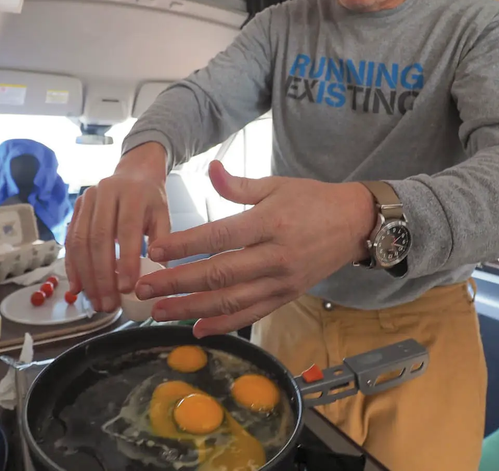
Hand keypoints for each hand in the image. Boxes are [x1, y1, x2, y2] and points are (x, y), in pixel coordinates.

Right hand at [65, 143, 170, 311]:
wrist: (135, 172)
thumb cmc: (151, 200)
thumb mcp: (163, 215)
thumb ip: (161, 243)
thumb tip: (157, 277)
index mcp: (133, 194)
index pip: (127, 230)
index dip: (125, 261)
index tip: (126, 289)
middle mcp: (106, 193)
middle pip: (98, 239)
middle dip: (102, 276)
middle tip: (108, 304)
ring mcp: (87, 199)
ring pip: (80, 241)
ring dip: (85, 276)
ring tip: (95, 301)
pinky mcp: (76, 208)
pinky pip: (70, 240)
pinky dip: (73, 266)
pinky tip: (79, 287)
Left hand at [135, 160, 375, 336]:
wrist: (355, 224)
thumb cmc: (312, 199)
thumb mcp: (277, 184)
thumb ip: (239, 184)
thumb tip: (210, 170)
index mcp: (269, 222)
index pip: (219, 237)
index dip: (184, 246)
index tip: (154, 252)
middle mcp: (275, 255)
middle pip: (219, 274)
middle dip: (177, 283)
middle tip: (144, 288)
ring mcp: (282, 280)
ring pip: (231, 300)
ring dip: (192, 308)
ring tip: (159, 311)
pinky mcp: (287, 296)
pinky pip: (252, 314)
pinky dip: (224, 324)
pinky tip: (197, 328)